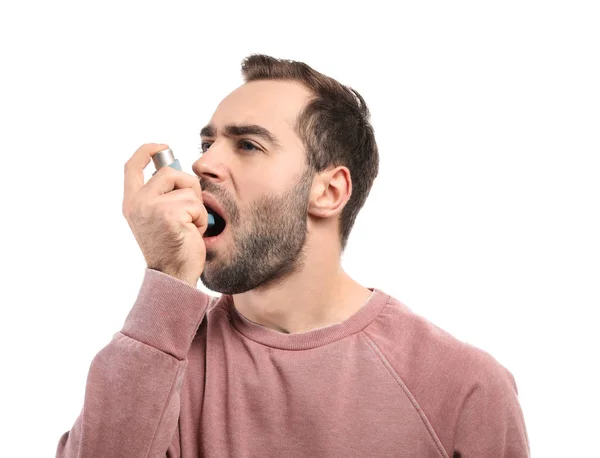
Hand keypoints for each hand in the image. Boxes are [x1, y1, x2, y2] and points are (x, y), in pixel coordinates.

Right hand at [122, 143, 207, 285]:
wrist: (173, 276)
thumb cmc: (173, 248)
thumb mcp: (159, 218)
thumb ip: (161, 195)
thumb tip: (177, 170)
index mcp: (132, 202)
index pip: (132, 166)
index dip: (147, 150)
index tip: (163, 146)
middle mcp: (137, 203)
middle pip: (170, 171)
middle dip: (189, 187)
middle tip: (190, 211)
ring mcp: (151, 208)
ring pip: (187, 189)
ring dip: (196, 207)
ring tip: (189, 227)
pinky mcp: (168, 214)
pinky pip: (196, 204)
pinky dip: (201, 219)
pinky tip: (192, 233)